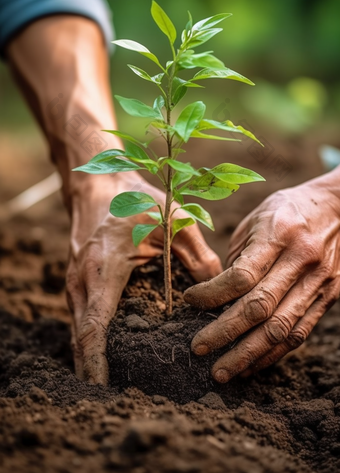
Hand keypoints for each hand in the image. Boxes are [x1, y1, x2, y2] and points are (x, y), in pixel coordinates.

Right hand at [66, 172, 221, 384]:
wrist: (98, 184)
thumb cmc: (135, 199)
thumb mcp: (174, 220)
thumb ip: (200, 256)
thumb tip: (223, 292)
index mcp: (103, 269)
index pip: (94, 328)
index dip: (97, 362)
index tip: (105, 389)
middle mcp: (82, 281)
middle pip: (81, 340)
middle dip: (94, 371)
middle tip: (118, 398)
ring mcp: (76, 283)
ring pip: (79, 332)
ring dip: (92, 359)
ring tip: (114, 385)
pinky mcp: (79, 282)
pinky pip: (83, 320)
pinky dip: (92, 341)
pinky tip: (110, 354)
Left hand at [184, 169, 339, 382]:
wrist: (337, 208)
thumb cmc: (286, 211)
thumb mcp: (256, 222)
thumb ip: (238, 260)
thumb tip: (214, 298)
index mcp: (279, 235)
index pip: (242, 276)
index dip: (211, 294)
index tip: (189, 301)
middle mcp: (301, 261)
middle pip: (259, 308)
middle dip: (225, 333)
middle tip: (198, 348)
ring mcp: (319, 282)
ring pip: (280, 329)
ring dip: (248, 355)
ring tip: (222, 370)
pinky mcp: (328, 297)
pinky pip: (299, 333)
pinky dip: (273, 353)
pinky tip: (251, 364)